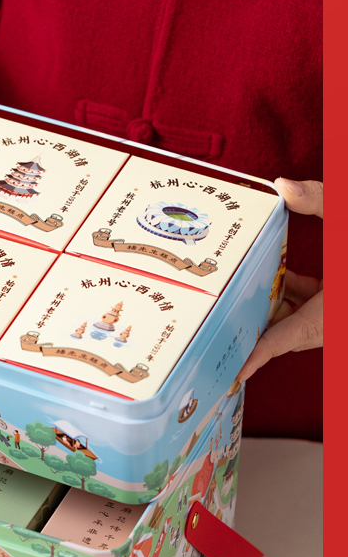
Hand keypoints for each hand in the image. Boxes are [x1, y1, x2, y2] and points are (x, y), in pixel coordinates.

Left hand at [239, 178, 322, 378]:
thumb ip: (322, 201)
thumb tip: (283, 184)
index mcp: (334, 313)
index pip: (287, 340)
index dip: (257, 357)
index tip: (233, 371)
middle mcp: (337, 324)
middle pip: (291, 331)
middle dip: (259, 324)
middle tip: (221, 314)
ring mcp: (339, 320)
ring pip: (305, 322)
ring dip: (281, 307)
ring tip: (244, 290)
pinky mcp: (341, 309)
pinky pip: (320, 311)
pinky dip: (302, 297)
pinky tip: (287, 277)